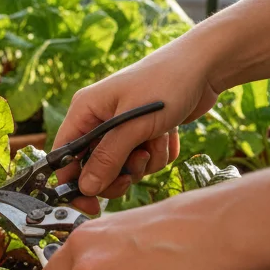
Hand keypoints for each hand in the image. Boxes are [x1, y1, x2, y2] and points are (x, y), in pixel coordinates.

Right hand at [54, 44, 219, 213]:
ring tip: (158, 138)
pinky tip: (169, 134)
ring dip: (145, 161)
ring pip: (124, 166)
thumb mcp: (134, 124)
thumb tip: (85, 187)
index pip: (64, 155)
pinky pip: (145, 160)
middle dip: (118, 171)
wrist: (205, 66)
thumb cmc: (165, 84)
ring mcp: (122, 127)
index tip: (89, 203)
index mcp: (85, 111)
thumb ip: (108, 157)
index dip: (73, 182)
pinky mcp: (144, 133)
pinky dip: (159, 153)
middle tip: (136, 167)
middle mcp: (99, 120)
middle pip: (94, 167)